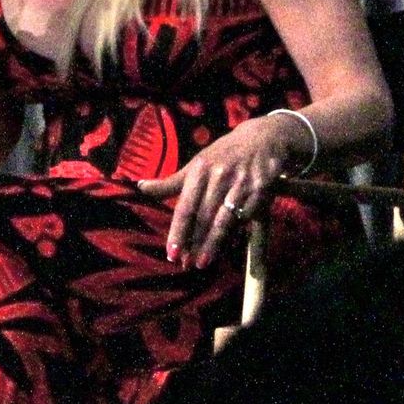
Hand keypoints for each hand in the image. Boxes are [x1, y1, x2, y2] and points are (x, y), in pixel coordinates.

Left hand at [138, 117, 303, 270]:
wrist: (263, 139)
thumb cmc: (223, 155)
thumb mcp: (197, 164)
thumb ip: (170, 182)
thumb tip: (140, 187)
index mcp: (200, 170)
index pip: (185, 207)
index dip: (178, 231)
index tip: (171, 253)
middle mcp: (219, 176)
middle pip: (203, 217)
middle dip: (194, 243)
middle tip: (185, 264)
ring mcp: (241, 183)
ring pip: (224, 220)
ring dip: (213, 244)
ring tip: (202, 262)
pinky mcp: (262, 190)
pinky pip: (247, 217)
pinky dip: (238, 232)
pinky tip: (229, 246)